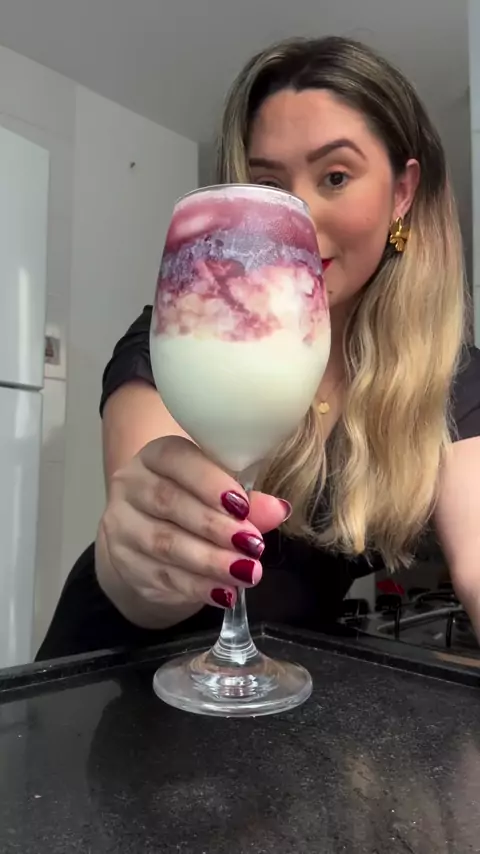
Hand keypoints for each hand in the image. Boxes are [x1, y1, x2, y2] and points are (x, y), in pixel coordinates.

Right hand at [95, 436, 289, 626]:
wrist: (151, 536)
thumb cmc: (194, 502)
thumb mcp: (220, 493)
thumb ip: (248, 501)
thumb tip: (278, 510)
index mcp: (156, 455)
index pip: (176, 459)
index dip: (209, 482)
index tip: (243, 506)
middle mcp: (131, 484)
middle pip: (169, 502)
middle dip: (215, 526)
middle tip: (253, 545)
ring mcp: (122, 524)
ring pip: (164, 543)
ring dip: (210, 561)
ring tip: (246, 572)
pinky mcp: (123, 562)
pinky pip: (161, 576)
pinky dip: (197, 586)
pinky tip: (224, 592)